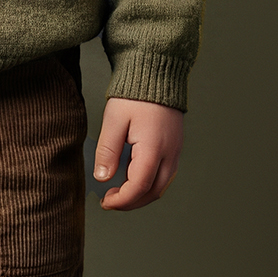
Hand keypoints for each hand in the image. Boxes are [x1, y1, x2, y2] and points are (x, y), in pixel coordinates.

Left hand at [93, 96, 183, 210]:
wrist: (157, 74)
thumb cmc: (134, 95)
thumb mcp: (114, 121)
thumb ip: (107, 151)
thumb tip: (102, 178)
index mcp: (153, 149)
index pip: (139, 186)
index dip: (121, 200)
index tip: (104, 201)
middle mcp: (169, 154)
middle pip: (153, 192)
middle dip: (131, 202)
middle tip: (110, 201)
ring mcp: (175, 151)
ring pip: (161, 186)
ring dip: (141, 195)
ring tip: (119, 193)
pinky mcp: (175, 147)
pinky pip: (165, 175)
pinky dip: (149, 184)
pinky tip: (132, 178)